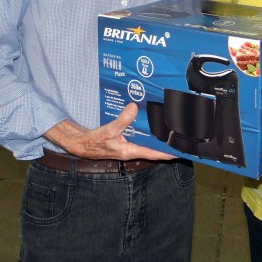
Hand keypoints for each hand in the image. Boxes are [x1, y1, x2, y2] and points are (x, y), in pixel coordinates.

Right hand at [45, 103, 176, 160]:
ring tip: (170, 128)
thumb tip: (134, 108)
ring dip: (156, 135)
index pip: (153, 153)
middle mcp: (132, 148)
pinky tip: (151, 121)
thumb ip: (122, 120)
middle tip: (180, 135)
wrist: (81, 144)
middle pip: (153, 147)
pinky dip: (146, 129)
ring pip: (147, 141)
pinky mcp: (125, 139)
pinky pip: (139, 135)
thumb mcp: (108, 131)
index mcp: (130, 150)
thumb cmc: (94, 142)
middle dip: (165, 143)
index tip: (180, 151)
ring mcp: (129, 144)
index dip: (167, 153)